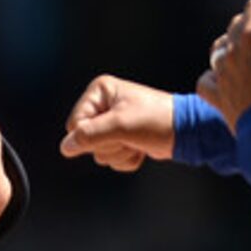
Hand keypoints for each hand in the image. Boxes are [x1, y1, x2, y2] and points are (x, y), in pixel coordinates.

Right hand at [58, 76, 174, 172]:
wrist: (185, 131)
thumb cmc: (156, 120)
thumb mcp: (120, 126)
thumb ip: (90, 136)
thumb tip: (65, 147)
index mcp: (100, 91)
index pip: (75, 124)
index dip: (93, 136)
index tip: (116, 131)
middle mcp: (103, 105)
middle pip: (86, 140)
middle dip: (110, 145)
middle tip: (129, 136)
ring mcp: (112, 123)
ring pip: (99, 153)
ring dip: (120, 153)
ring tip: (137, 141)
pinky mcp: (122, 138)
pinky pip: (112, 159)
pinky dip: (127, 159)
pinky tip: (140, 148)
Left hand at [199, 0, 250, 127]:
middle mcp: (233, 51)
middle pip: (236, 25)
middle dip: (248, 18)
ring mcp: (222, 74)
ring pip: (218, 49)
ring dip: (229, 43)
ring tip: (238, 44)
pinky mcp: (217, 96)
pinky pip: (206, 80)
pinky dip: (212, 75)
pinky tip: (218, 75)